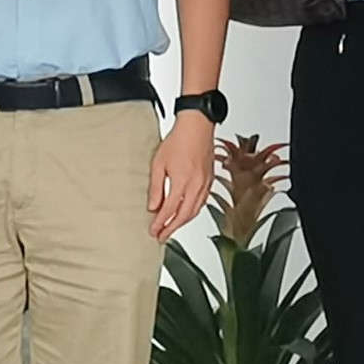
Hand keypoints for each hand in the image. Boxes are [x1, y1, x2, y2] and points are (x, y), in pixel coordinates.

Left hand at [147, 114, 214, 240]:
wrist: (197, 126)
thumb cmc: (179, 140)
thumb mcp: (158, 164)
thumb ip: (156, 187)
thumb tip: (153, 206)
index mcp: (182, 182)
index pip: (170, 210)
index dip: (161, 223)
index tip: (154, 231)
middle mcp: (196, 185)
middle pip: (184, 215)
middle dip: (172, 228)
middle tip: (162, 236)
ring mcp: (205, 183)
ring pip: (195, 210)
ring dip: (183, 222)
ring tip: (172, 228)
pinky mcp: (210, 180)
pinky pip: (202, 202)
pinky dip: (193, 211)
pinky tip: (187, 212)